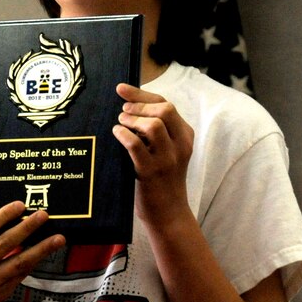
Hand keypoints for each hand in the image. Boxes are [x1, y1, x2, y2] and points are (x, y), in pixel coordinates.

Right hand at [0, 184, 64, 301]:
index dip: (4, 215)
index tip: (20, 205)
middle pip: (6, 242)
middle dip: (28, 227)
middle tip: (44, 214)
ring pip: (19, 261)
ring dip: (41, 249)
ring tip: (58, 237)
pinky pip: (20, 275)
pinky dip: (33, 263)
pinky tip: (45, 253)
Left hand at [112, 83, 193, 223]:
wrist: (169, 213)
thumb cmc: (161, 178)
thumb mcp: (165, 150)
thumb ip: (154, 130)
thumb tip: (128, 106)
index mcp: (185, 135)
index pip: (166, 104)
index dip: (142, 94)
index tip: (121, 89)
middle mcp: (180, 145)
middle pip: (164, 109)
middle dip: (139, 105)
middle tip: (123, 111)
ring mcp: (167, 159)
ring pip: (154, 125)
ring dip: (132, 120)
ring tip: (120, 123)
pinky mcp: (151, 172)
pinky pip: (136, 146)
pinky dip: (124, 135)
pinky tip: (116, 133)